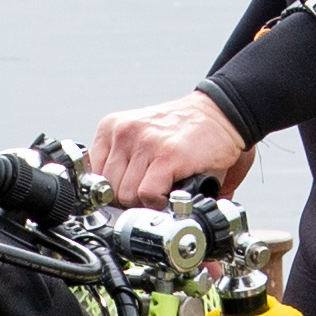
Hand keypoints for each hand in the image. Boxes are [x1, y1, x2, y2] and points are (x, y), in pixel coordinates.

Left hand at [90, 91, 251, 204]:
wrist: (222, 114)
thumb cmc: (185, 132)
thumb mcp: (141, 138)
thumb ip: (121, 164)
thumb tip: (104, 201)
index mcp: (112, 128)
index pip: (93, 177)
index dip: (113, 193)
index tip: (129, 194)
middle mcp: (124, 132)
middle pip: (108, 190)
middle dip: (130, 199)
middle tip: (152, 191)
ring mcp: (144, 143)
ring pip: (126, 196)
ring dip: (147, 201)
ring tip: (165, 188)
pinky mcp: (166, 156)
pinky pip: (147, 195)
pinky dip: (160, 202)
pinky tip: (172, 192)